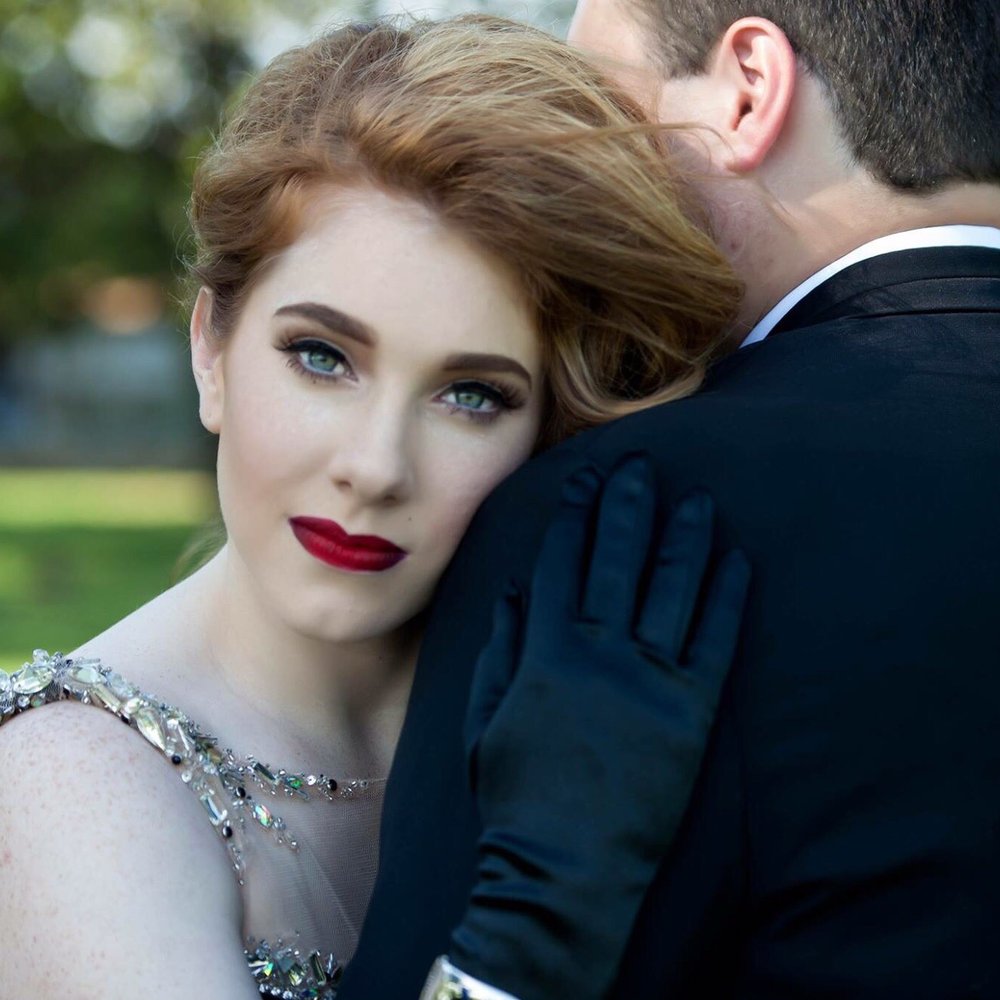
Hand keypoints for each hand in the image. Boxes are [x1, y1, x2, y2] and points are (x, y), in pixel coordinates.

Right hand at [448, 454, 749, 999]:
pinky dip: (727, 597)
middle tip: (637, 464)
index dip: (572, 517)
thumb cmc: (515, 799)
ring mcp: (650, 681)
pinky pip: (715, 641)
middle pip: (616, 561)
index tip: (582, 481)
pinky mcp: (693, 713)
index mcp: (546, 653)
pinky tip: (736, 558)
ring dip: (683, 537)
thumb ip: (499, 652)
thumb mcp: (485, 724)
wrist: (564, 873)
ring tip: (694, 497)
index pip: (560, 565)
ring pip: (672, 589)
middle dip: (626, 506)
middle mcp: (600, 654)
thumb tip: (514, 592)